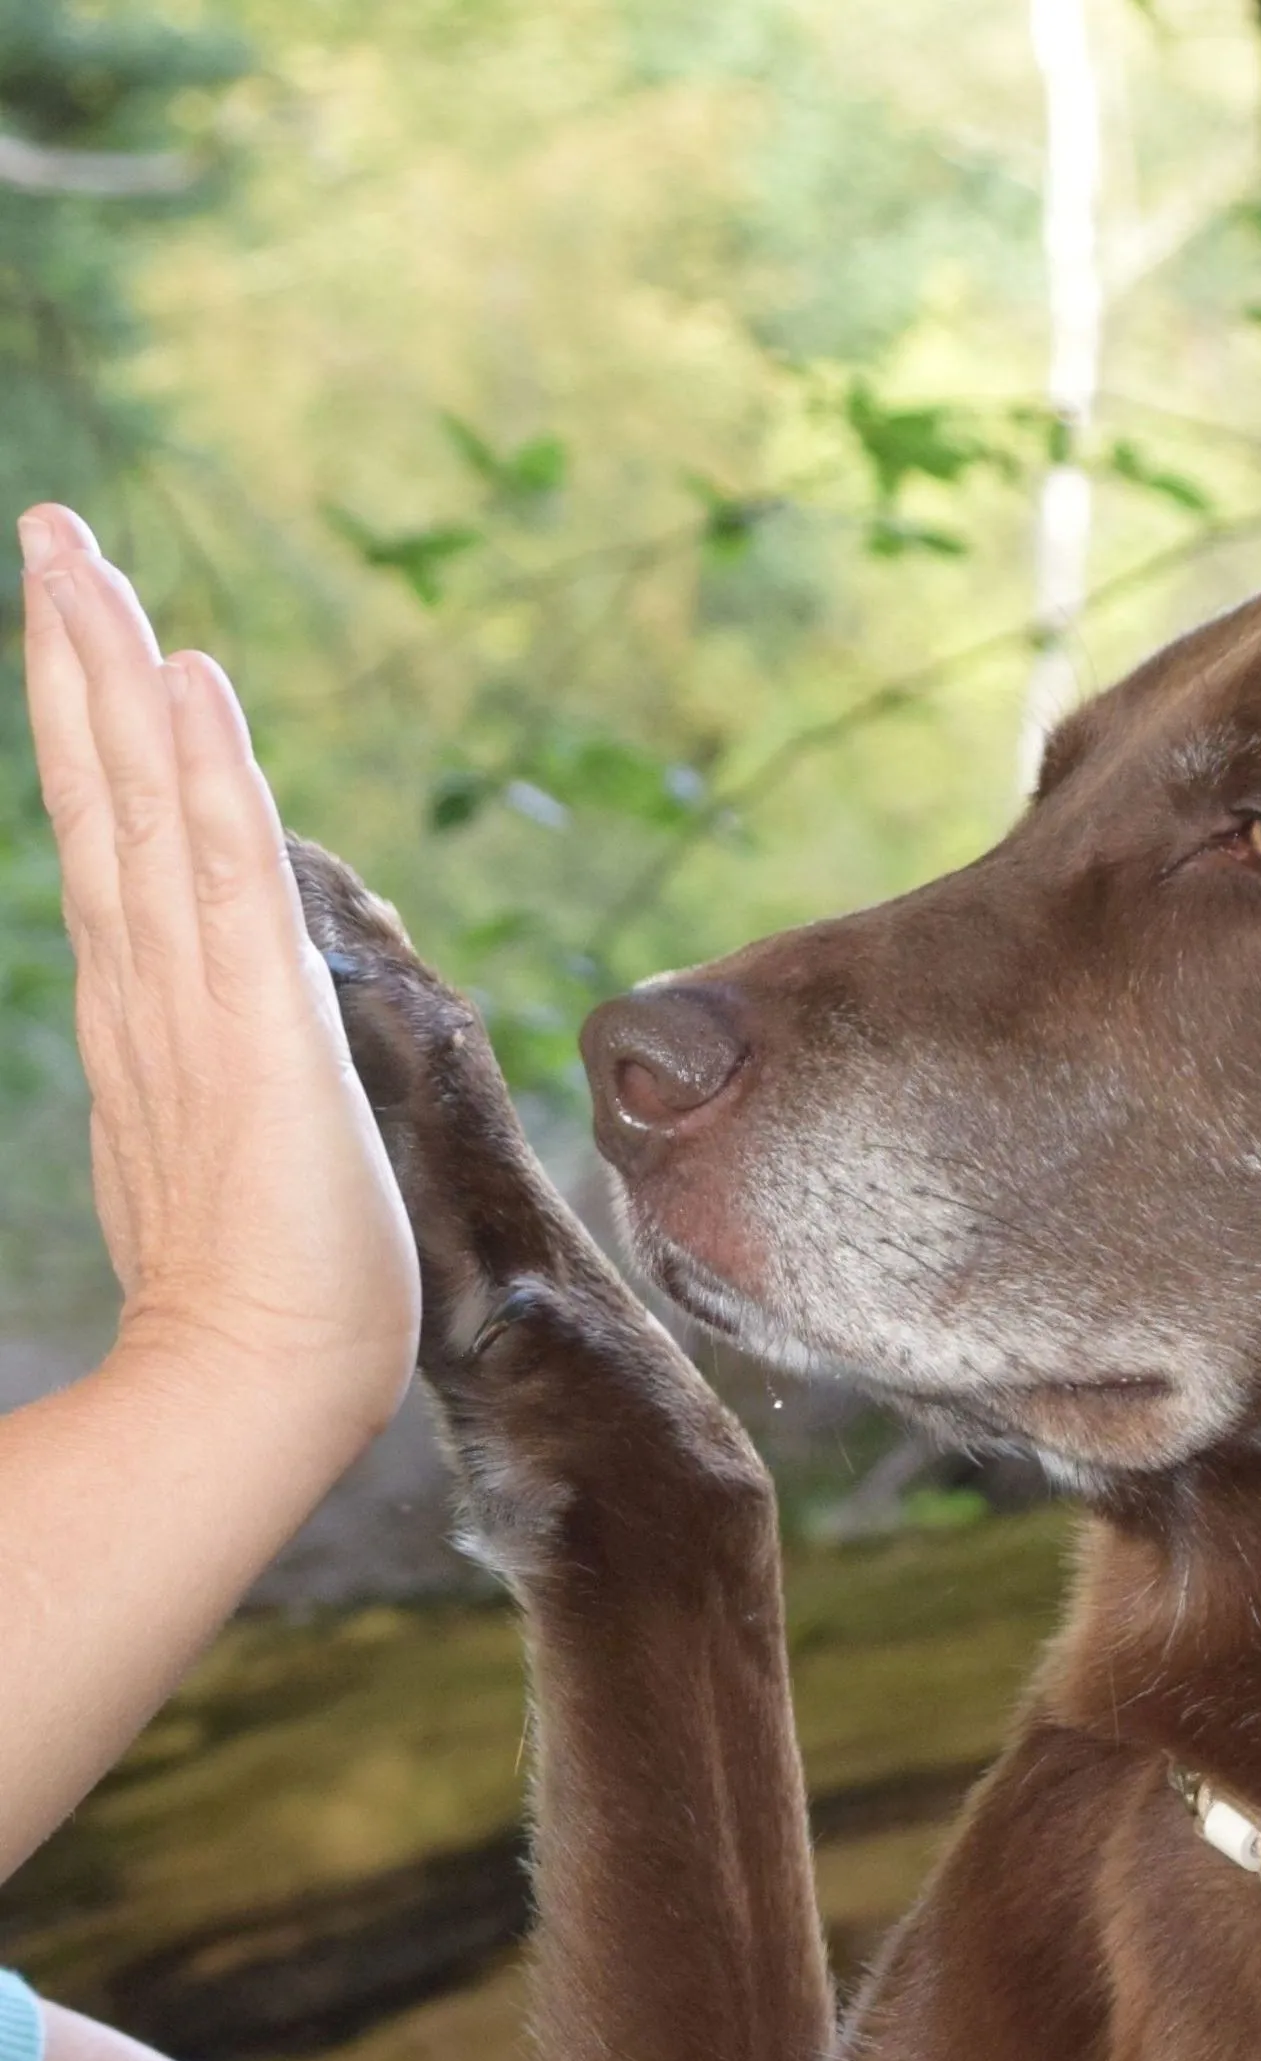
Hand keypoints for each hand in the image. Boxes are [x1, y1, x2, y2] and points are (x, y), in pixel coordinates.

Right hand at [18, 503, 418, 1448]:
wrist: (267, 1383)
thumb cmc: (263, 1308)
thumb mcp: (225, 1170)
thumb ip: (208, 1103)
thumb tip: (219, 1090)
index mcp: (147, 1015)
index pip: (114, 842)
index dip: (94, 734)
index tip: (78, 630)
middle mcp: (152, 986)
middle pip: (104, 790)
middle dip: (77, 659)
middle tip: (52, 535)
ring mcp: (194, 995)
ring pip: (143, 800)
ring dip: (116, 673)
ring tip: (82, 554)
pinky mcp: (257, 1016)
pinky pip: (226, 865)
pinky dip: (207, 769)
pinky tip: (193, 675)